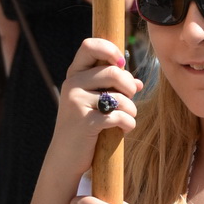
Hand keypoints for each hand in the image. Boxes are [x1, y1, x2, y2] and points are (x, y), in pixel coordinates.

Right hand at [43, 38, 142, 191]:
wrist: (65, 158)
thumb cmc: (84, 126)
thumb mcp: (95, 103)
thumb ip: (114, 89)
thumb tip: (139, 83)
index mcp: (74, 74)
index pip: (89, 45)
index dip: (110, 50)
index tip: (121, 64)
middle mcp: (72, 85)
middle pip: (114, 72)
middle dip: (129, 87)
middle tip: (130, 99)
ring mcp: (76, 103)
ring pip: (119, 97)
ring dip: (131, 109)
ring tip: (128, 117)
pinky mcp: (85, 123)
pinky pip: (118, 116)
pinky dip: (128, 123)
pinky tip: (125, 128)